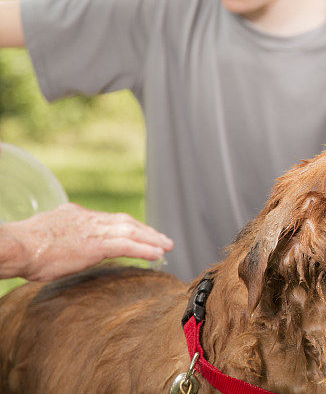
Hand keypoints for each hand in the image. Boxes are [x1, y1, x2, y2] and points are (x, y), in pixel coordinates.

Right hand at [0, 203, 173, 280]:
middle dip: (145, 230)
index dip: (127, 226)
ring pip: (131, 231)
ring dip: (151, 239)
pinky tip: (157, 254)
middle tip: (161, 239)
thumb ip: (60, 236)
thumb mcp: (44, 235)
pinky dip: (145, 249)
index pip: (108, 219)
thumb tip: (64, 245)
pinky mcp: (96, 244)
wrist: (17, 245)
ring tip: (166, 246)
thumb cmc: (23, 246)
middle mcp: (88, 218)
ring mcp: (94, 230)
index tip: (139, 233)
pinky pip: (128, 245)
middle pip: (124, 221)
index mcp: (76, 214)